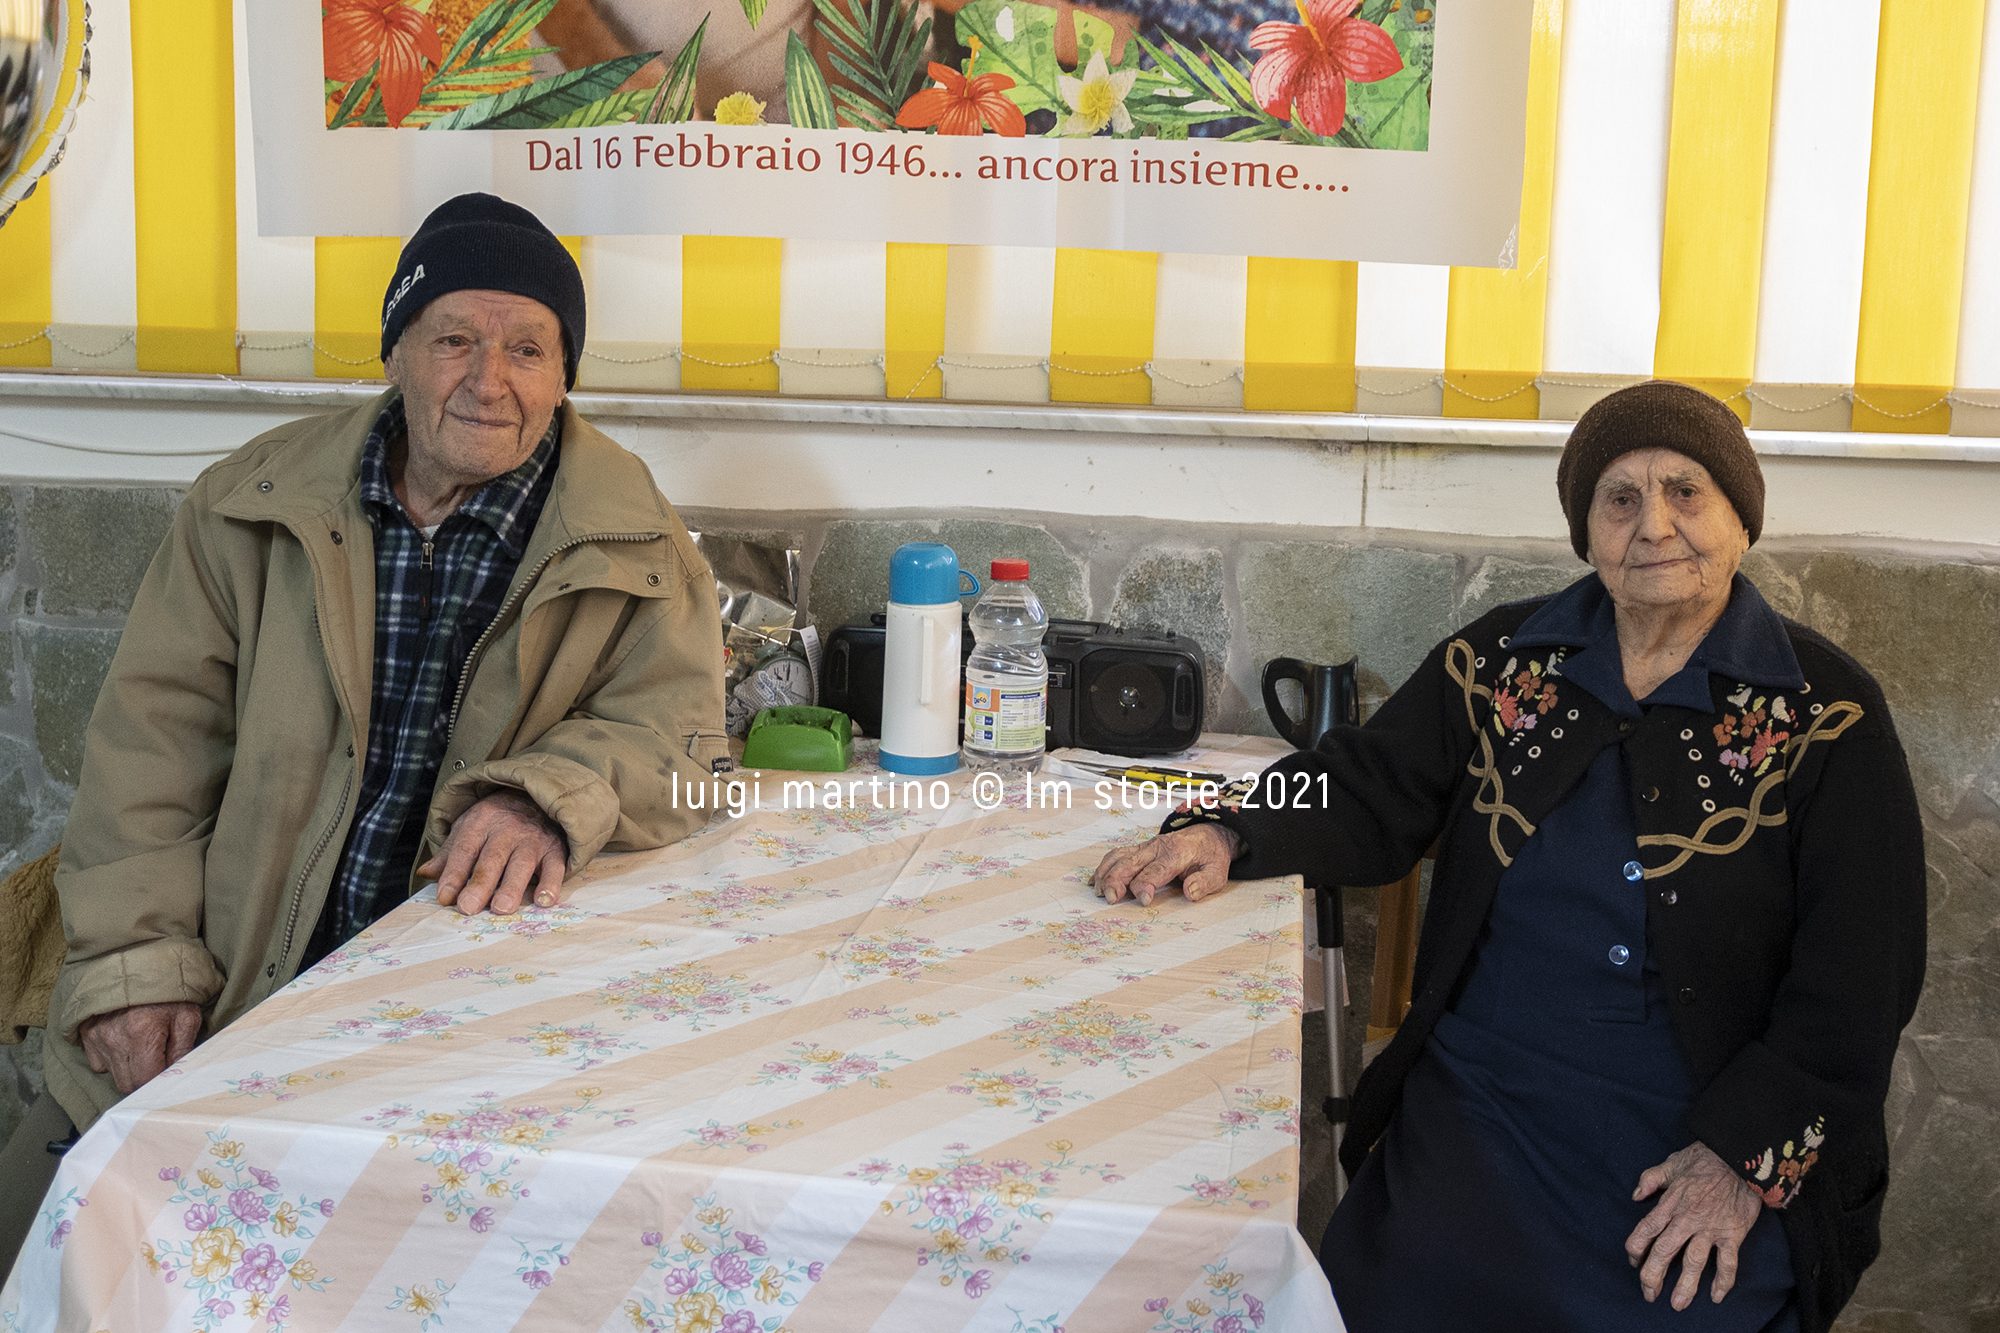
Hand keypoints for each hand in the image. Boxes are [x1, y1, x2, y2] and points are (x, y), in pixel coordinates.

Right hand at [79, 1001, 201, 1093]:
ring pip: (111, 1074)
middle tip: (158, 1061)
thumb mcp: (188, 1015)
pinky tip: (125, 1043)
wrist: (139, 962)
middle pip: (127, 1083)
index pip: (145, 1080)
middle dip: (144, 1079)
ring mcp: (96, 1037)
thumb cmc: (168, 989)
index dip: (159, 1080)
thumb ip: (184, 1048)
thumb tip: (177, 1073)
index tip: (168, 1070)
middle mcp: (114, 1039)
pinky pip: (97, 1062)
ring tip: (142, 1049)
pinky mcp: (86, 1033)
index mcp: (142, 1033)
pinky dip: (112, 1060)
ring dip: (128, 1069)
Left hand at [418, 790, 567, 915]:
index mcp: (481, 822)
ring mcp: (533, 839)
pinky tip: (544, 900)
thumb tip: (425, 874)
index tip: (444, 898)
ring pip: (521, 864)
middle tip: (468, 907)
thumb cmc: (498, 820)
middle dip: (479, 884)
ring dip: (511, 887)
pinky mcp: (555, 849)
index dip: (453, 874)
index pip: (464, 850)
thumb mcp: (469, 827)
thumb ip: (449, 853)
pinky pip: (555, 867)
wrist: (537, 797)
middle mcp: (508, 829)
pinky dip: (551, 884)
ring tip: (501, 908)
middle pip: (491, 859)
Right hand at [1090, 823, 1241, 906]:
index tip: (1143, 901)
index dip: (1147, 885)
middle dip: (1118, 880)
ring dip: (1106, 874)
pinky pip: (1117, 855)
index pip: (1156, 870)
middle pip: (1131, 863)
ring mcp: (1146, 847)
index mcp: (1176, 853)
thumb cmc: (1210, 857)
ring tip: (1099, 892)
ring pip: (1119, 857)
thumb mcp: (1217, 872)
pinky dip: (1104, 867)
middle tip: (1111, 899)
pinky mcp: (1139, 849)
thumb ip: (1204, 882)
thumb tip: (1190, 893)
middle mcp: (1157, 847)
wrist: (1208, 835)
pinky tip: (1095, 881)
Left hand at [1626, 1141, 1764, 1308]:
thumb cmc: (1704, 1158)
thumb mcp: (1671, 1163)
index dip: (1636, 1250)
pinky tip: (1716, 1296)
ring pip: (1694, 1262)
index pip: (1645, 1231)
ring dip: (1685, 1285)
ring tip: (1677, 1304)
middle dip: (1653, 1275)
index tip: (1634, 1261)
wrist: (1738, 1155)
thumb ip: (1650, 1180)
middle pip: (1664, 1252)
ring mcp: (1710, 1228)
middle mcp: (1686, 1220)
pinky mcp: (1732, 1233)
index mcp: (1669, 1204)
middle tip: (1649, 1294)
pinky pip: (1728, 1262)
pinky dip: (1723, 1281)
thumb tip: (1635, 1195)